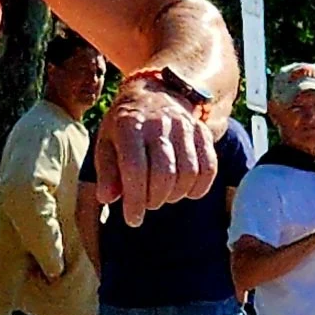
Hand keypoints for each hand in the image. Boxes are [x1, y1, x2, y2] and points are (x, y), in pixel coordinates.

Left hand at [93, 80, 217, 227]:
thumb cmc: (125, 127)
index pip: (135, 169)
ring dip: (175, 195)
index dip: (135, 200)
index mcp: (130, 125)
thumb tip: (108, 199)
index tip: (133, 219)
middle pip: (164, 173)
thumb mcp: (106, 144)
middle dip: (155, 199)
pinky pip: (209, 167)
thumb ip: (106, 172)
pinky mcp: (202, 132)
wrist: (154, 94)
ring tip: (163, 195)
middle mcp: (159, 123)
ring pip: (188, 173)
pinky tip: (185, 192)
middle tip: (147, 203)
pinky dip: (199, 187)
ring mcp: (184, 126)